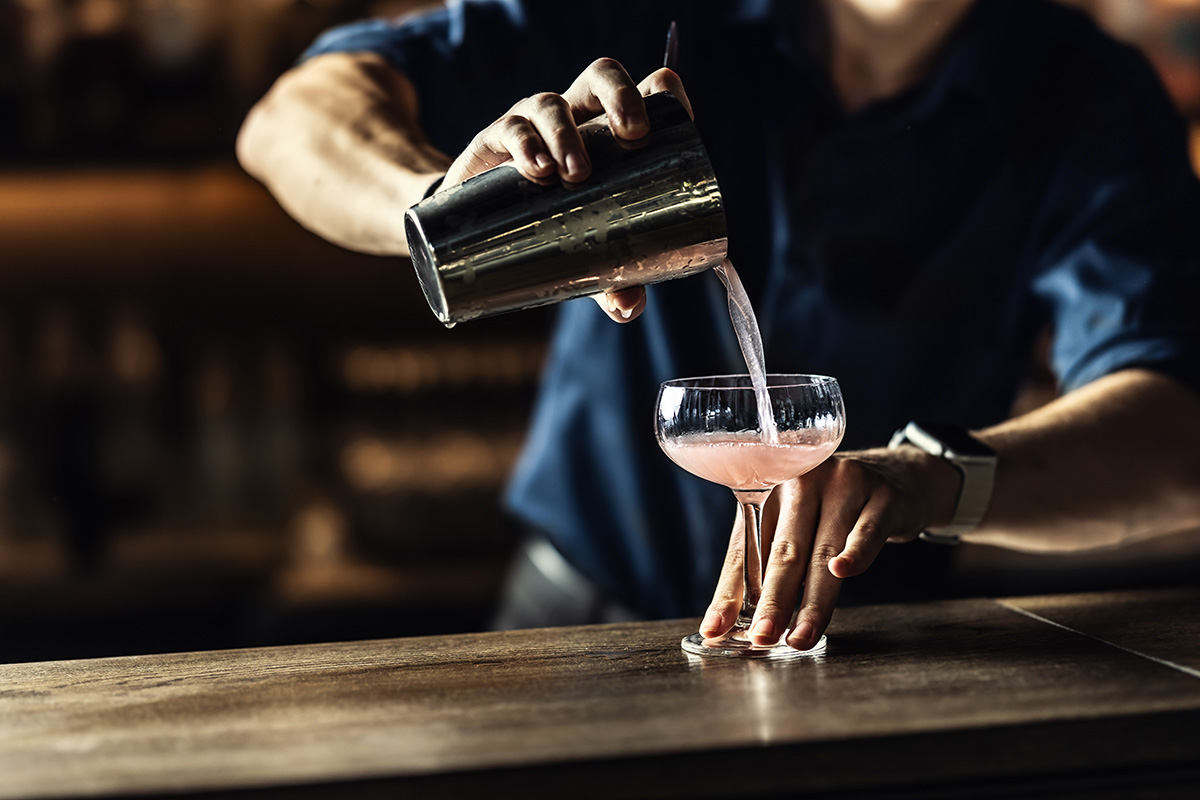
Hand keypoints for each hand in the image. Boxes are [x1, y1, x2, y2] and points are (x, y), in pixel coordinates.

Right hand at [440, 58, 692, 322]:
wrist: (479, 231)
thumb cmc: (553, 229)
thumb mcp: (587, 253)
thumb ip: (613, 279)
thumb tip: (629, 308)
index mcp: (612, 134)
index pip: (645, 91)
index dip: (663, 92)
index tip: (678, 113)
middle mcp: (577, 118)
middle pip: (601, 76)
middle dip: (620, 96)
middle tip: (632, 135)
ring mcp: (534, 126)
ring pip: (552, 104)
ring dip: (566, 134)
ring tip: (574, 173)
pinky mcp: (494, 142)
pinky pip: (509, 128)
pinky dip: (524, 143)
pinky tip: (536, 169)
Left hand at [699, 447, 962, 649]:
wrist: (896, 479)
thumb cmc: (832, 511)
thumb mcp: (795, 528)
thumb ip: (764, 568)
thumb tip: (728, 624)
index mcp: (767, 490)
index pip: (744, 548)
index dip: (729, 592)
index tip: (715, 629)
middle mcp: (801, 481)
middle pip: (783, 550)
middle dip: (772, 601)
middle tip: (761, 638)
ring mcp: (844, 485)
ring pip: (823, 551)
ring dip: (812, 601)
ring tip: (801, 637)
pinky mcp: (882, 497)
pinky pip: (866, 531)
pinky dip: (855, 553)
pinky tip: (843, 572)